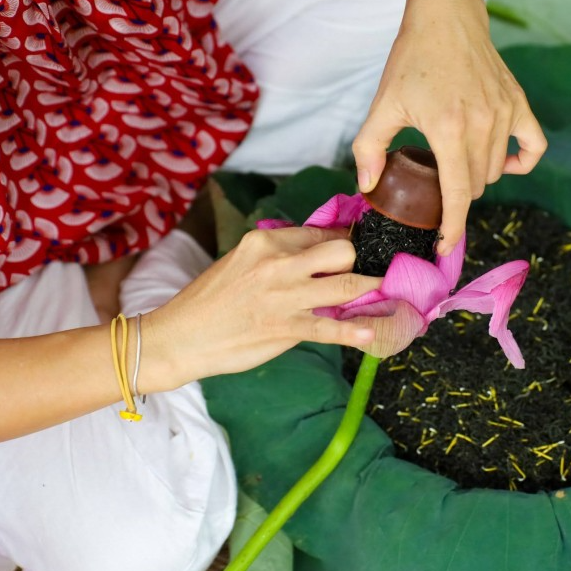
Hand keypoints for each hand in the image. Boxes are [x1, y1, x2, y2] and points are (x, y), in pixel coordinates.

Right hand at [142, 226, 381, 388]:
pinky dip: (356, 331)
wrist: (180, 336)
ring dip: (373, 291)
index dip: (346, 242)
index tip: (362, 249)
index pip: (321, 233)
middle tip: (372, 272)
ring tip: (390, 294)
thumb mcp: (241, 262)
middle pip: (342, 251)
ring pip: (346, 286)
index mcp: (265, 239)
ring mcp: (284, 296)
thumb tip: (317, 255)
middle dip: (361, 262)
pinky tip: (373, 332)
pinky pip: (331, 329)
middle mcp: (278, 263)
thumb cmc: (211, 300)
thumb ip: (278, 256)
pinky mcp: (285, 328)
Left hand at [352, 0, 546, 254]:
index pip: (459, 195)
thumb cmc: (412, 58)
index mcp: (449, 130)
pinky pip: (533, 146)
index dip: (452, 227)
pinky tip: (504, 165)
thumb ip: (370, 148)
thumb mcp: (384, 104)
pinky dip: (521, 162)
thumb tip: (366, 187)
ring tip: (453, 163)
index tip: (444, 246)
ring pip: (497, 170)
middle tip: (434, 185)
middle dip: (456, 195)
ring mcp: (505, 113)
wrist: (446, 16)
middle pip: (477, 185)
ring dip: (477, 177)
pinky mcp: (518, 102)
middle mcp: (483, 125)